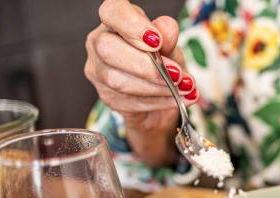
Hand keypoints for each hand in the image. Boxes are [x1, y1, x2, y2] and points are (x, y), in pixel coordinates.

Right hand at [85, 0, 198, 166]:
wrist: (160, 98)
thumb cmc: (166, 64)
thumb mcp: (175, 50)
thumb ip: (170, 40)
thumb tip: (167, 30)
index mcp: (116, 21)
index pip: (113, 13)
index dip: (134, 26)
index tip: (158, 41)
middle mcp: (100, 43)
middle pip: (111, 51)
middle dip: (149, 67)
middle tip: (179, 76)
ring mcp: (98, 71)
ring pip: (118, 80)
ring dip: (155, 88)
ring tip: (182, 90)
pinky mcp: (105, 96)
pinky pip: (125, 102)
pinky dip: (152, 103)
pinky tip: (168, 101)